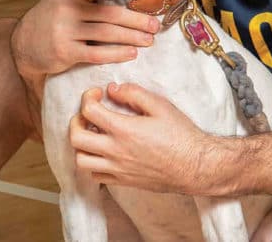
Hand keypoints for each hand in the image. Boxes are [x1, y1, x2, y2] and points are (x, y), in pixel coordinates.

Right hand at [10, 0, 159, 82]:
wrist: (22, 45)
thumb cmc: (50, 20)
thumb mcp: (61, 0)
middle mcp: (67, 9)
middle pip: (109, 13)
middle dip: (136, 20)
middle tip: (155, 25)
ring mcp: (65, 31)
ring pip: (107, 34)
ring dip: (132, 37)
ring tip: (148, 40)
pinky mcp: (65, 52)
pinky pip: (97, 53)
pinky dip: (117, 53)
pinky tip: (131, 53)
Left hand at [70, 83, 216, 194]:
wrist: (195, 166)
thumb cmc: (180, 135)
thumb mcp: (160, 105)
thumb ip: (133, 93)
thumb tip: (112, 89)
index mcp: (123, 130)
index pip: (88, 111)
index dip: (87, 97)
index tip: (97, 94)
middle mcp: (115, 151)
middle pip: (76, 138)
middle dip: (76, 121)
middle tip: (87, 113)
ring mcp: (118, 169)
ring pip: (81, 160)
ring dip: (81, 144)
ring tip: (93, 133)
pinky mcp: (123, 181)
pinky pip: (94, 175)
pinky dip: (92, 162)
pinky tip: (103, 151)